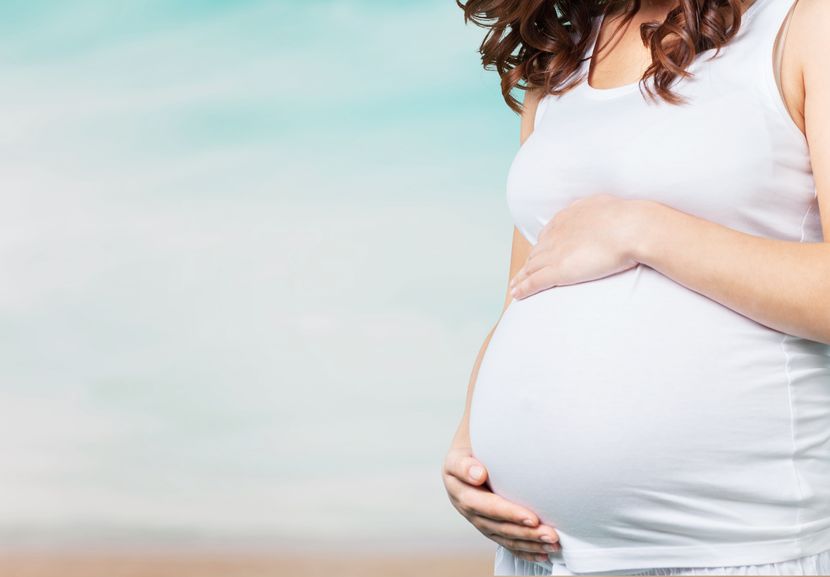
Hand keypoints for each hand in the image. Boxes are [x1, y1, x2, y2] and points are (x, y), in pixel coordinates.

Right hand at [442, 444, 560, 562]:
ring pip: (500, 533)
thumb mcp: (469, 433)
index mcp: (454, 475)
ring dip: (526, 540)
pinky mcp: (486, 522)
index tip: (528, 515)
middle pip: (490, 519)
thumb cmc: (478, 433)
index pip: (477, 497)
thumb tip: (479, 475)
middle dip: (519, 527)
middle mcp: (461, 498)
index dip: (503, 510)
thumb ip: (471, 455)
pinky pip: (504, 540)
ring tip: (551, 541)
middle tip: (544, 529)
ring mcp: (473, 513)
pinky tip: (543, 552)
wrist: (474, 438)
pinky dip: (524, 548)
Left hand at [509, 194, 648, 299]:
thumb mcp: (610, 207)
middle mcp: (557, 233)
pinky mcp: (559, 270)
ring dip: (521, 278)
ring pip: (531, 267)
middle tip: (522, 274)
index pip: (548, 235)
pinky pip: (535, 281)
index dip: (542, 248)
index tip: (538, 256)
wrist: (631, 227)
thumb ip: (602, 212)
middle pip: (536, 252)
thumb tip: (607, 212)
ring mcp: (556, 252)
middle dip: (528, 264)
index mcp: (569, 217)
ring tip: (514, 287)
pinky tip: (516, 294)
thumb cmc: (630, 218)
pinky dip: (523, 288)